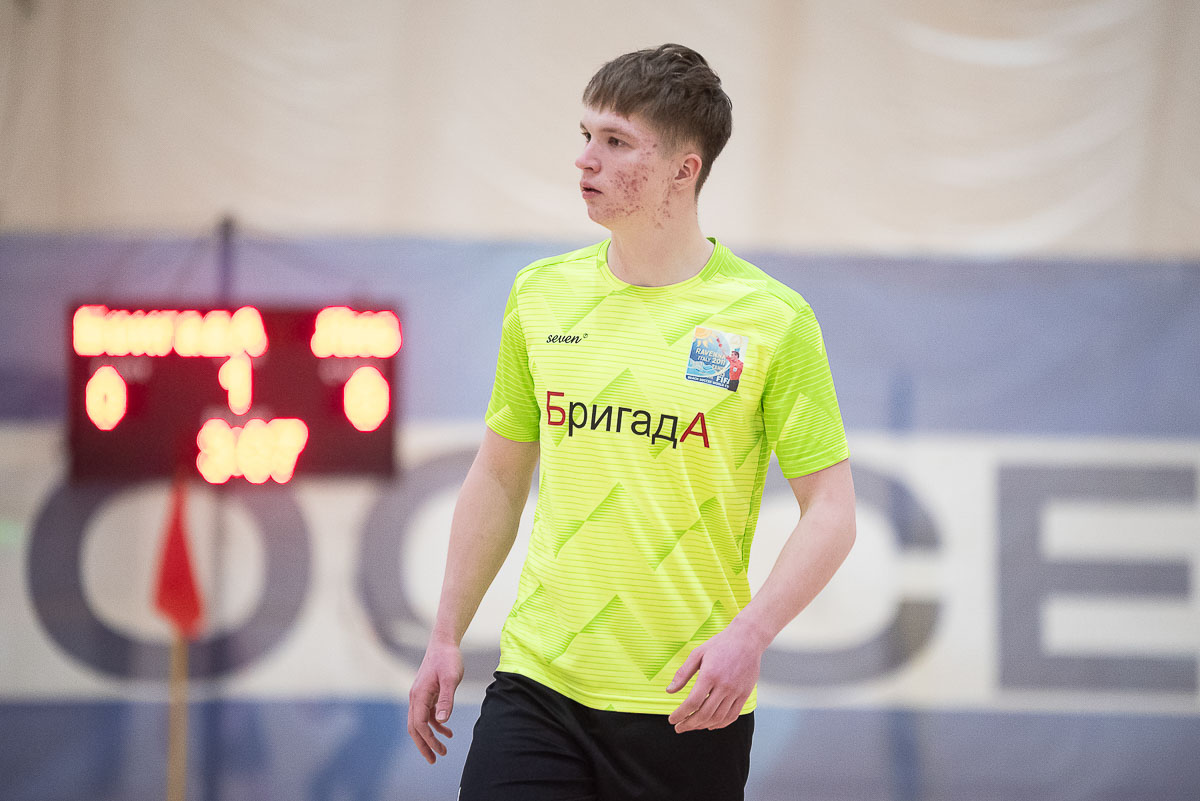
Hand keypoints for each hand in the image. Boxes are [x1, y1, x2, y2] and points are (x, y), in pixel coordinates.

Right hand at [407, 638, 463, 763]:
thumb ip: (446, 700)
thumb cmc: (448, 659)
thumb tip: (442, 721)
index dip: (428, 739)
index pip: (419, 724)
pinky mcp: (427, 694)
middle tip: (434, 760)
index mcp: (419, 695)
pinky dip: (436, 725)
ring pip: (420, 723)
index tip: (440, 750)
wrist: (444, 643)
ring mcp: (420, 696)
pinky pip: (428, 715)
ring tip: (442, 751)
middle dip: (423, 745)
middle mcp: (416, 698)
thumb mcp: (451, 679)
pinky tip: (447, 731)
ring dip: (429, 738)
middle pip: (415, 728)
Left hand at [666, 618, 768, 732]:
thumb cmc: (720, 644)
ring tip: (692, 726)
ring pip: (718, 717)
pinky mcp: (745, 694)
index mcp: (709, 675)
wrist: (747, 639)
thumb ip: (683, 674)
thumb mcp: (697, 653)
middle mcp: (724, 685)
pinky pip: (732, 716)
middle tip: (679, 727)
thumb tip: (669, 691)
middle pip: (704, 713)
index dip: (680, 714)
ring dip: (703, 726)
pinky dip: (720, 724)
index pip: (693, 702)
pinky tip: (710, 725)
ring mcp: (736, 691)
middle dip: (689, 724)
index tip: (672, 720)